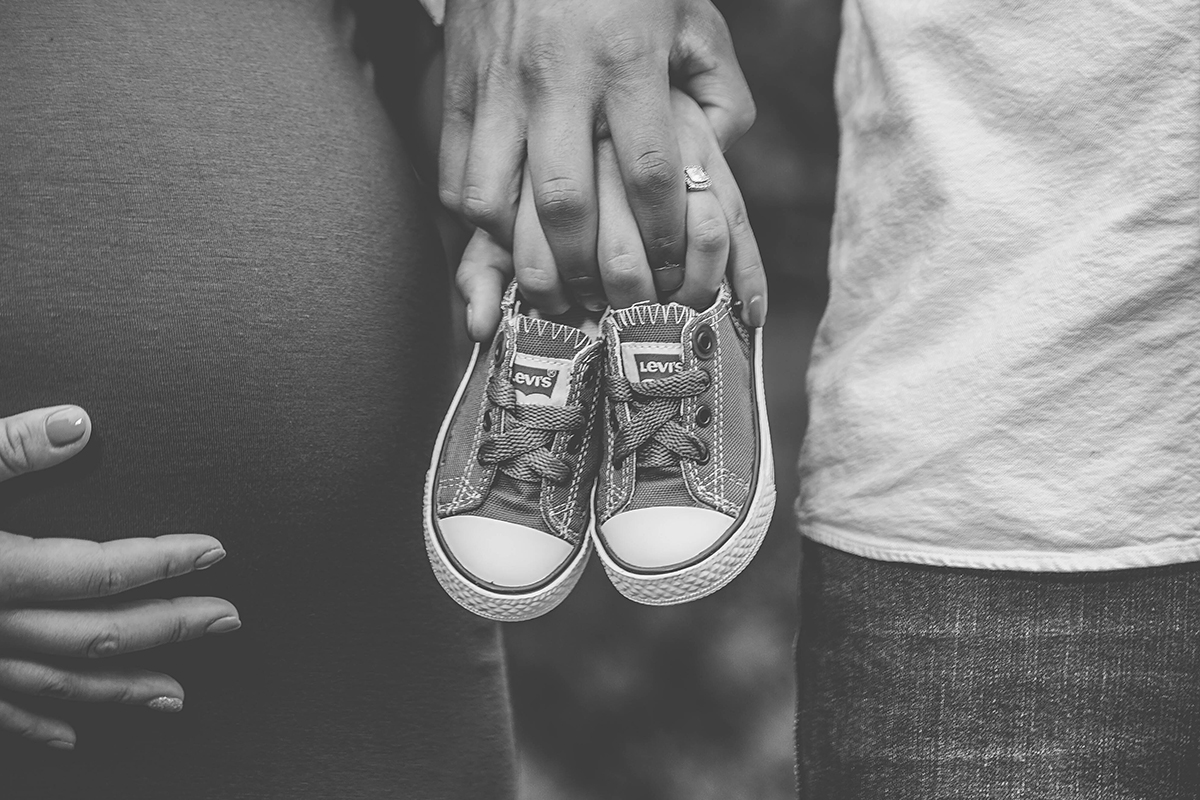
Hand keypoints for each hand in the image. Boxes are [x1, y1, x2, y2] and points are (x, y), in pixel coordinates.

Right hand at [0, 405, 239, 750]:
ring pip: (53, 685)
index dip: (162, 562)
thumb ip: (3, 449)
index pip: (98, 572)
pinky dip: (38, 724)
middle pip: (92, 634)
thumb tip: (77, 424)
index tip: (214, 553)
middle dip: (166, 629)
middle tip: (227, 620)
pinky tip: (75, 735)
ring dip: (118, 689)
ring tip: (176, 695)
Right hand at [439, 0, 754, 312]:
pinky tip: (508, 229)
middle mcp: (557, 78)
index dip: (665, 236)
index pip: (649, 174)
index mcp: (626, 59)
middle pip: (566, 202)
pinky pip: (455, 173)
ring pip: (494, 198)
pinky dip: (479, 216)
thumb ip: (719, 95)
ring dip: (522, 251)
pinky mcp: (456, 87)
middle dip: (588, 267)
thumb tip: (717, 161)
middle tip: (606, 298)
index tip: (675, 270)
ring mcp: (498, 85)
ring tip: (551, 275)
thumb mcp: (694, 19)